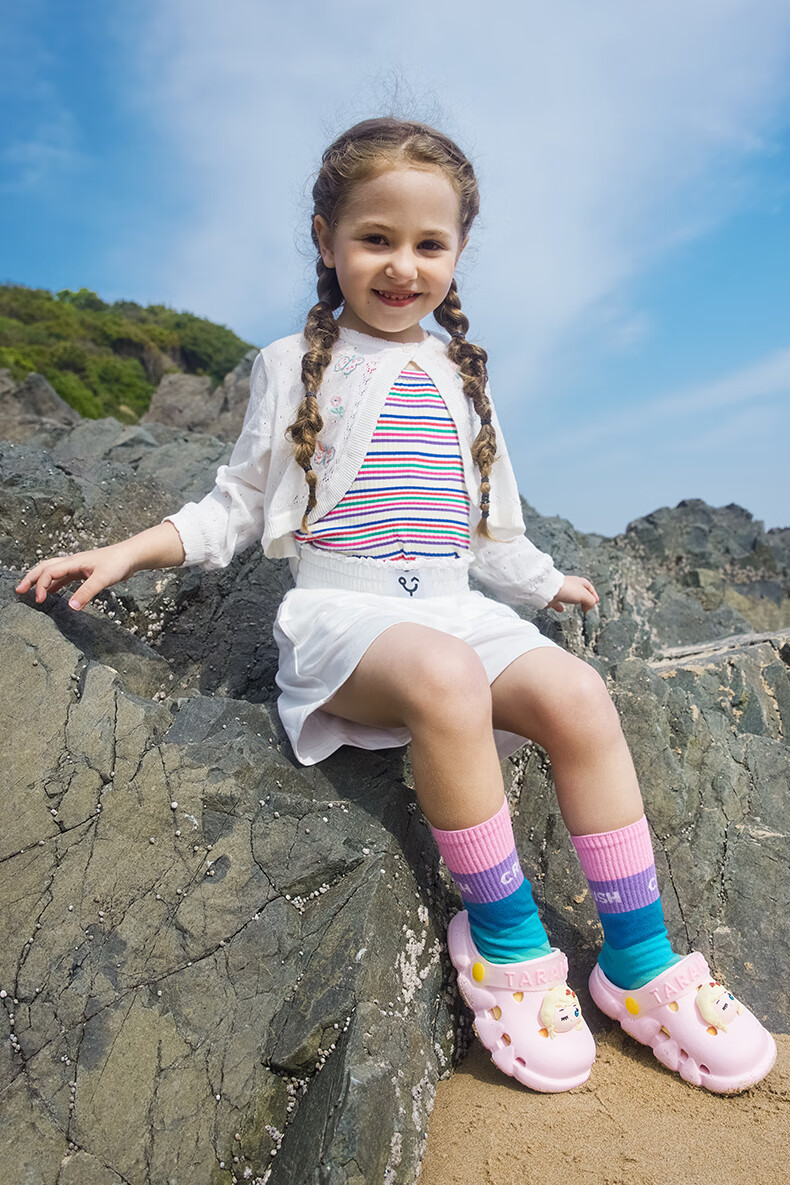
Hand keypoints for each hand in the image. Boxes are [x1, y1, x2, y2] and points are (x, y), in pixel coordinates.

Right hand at [15, 541, 139, 610]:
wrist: (132, 556)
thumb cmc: (118, 563)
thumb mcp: (102, 579)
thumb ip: (87, 593)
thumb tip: (70, 607)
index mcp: (73, 562)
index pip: (49, 572)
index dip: (40, 586)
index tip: (39, 600)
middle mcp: (72, 562)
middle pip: (45, 568)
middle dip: (31, 579)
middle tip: (19, 591)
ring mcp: (78, 566)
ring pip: (53, 572)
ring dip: (41, 581)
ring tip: (31, 592)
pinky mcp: (85, 571)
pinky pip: (65, 577)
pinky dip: (56, 584)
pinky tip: (53, 593)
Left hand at [545, 575, 598, 614]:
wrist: (549, 590)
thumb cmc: (566, 588)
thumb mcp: (585, 595)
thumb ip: (590, 601)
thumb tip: (590, 606)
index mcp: (579, 582)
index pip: (589, 587)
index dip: (594, 595)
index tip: (596, 601)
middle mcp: (570, 585)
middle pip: (580, 591)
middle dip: (584, 598)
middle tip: (587, 605)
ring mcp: (561, 591)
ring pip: (569, 595)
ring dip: (573, 601)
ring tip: (576, 606)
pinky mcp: (553, 597)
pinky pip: (557, 602)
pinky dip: (560, 606)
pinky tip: (561, 610)